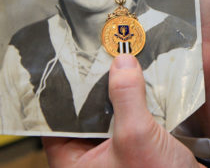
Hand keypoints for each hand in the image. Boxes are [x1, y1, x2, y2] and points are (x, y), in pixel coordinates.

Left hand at [43, 55, 204, 167]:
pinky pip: (133, 118)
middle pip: (87, 112)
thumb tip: (121, 62)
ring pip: (112, 113)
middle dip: (100, 86)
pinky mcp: (138, 148)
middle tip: (107, 56)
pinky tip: (148, 82)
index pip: (58, 120)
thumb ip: (126, 97)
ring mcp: (115, 152)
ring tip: (128, 62)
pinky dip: (141, 101)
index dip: (67, 90)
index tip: (77, 62)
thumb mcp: (136, 136)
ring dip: (124, 92)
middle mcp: (90, 157)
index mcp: (74, 162)